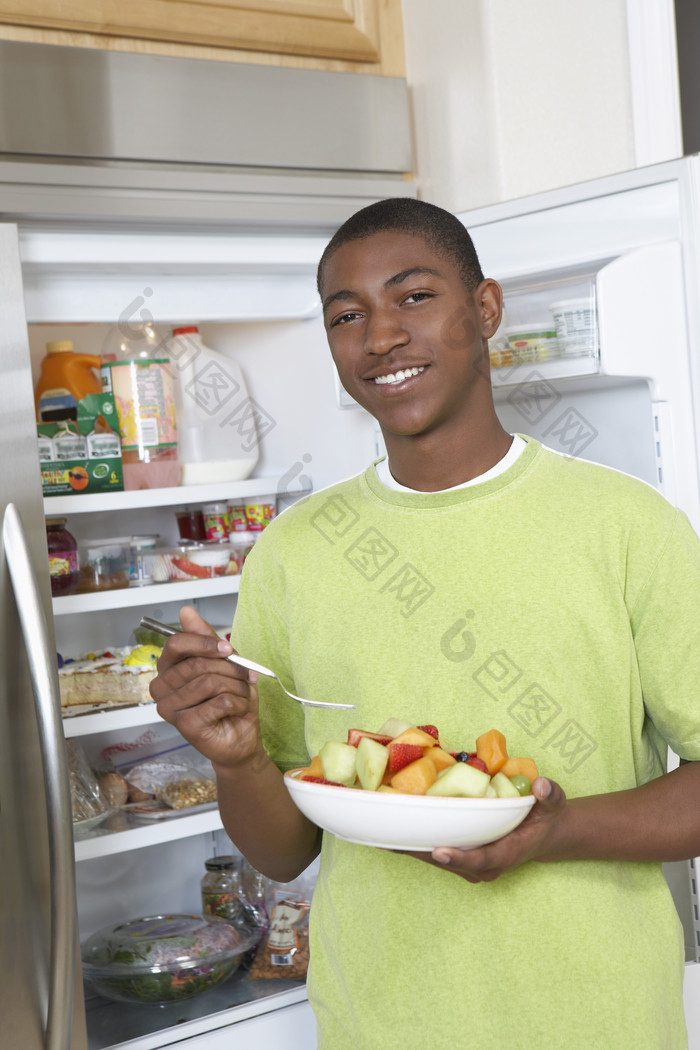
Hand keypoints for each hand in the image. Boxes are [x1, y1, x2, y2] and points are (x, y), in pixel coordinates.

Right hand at [149, 605, 262, 770]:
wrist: (241, 736)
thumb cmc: (230, 699)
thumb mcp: (223, 662)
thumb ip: (204, 637)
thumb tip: (186, 611)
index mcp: (168, 669)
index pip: (175, 644)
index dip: (204, 643)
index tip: (227, 649)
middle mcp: (162, 688)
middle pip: (196, 663)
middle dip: (229, 668)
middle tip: (244, 677)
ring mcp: (170, 709)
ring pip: (209, 682)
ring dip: (236, 687)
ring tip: (241, 695)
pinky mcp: (185, 726)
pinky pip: (219, 702)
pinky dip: (238, 703)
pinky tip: (237, 710)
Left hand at [397, 777, 566, 881]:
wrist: (546, 834)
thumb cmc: (547, 818)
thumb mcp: (554, 804)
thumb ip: (549, 795)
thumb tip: (542, 786)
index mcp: (506, 853)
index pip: (480, 859)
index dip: (458, 857)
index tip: (438, 851)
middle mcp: (487, 865)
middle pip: (448, 862)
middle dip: (420, 852)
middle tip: (390, 839)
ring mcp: (473, 865)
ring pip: (438, 860)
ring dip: (412, 848)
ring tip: (382, 836)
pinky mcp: (464, 858)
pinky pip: (437, 853)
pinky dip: (417, 843)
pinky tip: (393, 832)